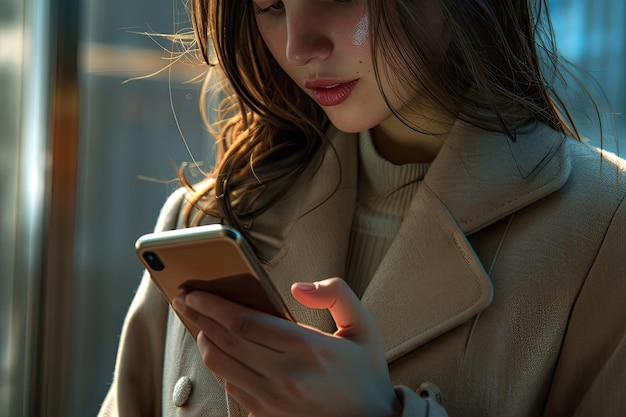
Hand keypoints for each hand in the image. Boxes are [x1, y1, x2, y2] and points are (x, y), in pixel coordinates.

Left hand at [173, 277, 400, 416]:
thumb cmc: (365, 373)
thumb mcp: (364, 326)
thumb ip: (337, 295)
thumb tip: (299, 287)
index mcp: (309, 350)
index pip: (246, 322)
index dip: (215, 305)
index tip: (197, 292)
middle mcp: (286, 377)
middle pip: (227, 341)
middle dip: (200, 317)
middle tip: (184, 300)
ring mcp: (273, 400)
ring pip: (222, 366)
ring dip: (203, 340)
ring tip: (197, 322)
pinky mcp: (267, 415)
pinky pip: (231, 386)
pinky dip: (218, 364)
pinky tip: (216, 349)